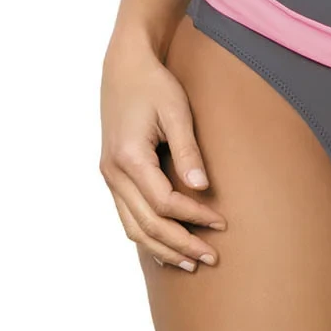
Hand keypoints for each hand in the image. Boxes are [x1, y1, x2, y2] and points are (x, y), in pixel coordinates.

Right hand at [100, 31, 225, 270]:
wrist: (125, 66)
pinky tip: (163, 246)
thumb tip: (201, 187)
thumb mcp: (176, 111)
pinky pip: (126, 215)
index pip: (165, 203)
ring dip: (161, 248)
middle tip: (210, 259)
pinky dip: (145, 235)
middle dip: (180, 245)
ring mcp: (109, 176)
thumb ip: (188, 150)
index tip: (222, 222)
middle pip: (147, 225)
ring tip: (189, 264)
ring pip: (132, 227)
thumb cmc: (154, 84)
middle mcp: (113, 172)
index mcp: (129, 157)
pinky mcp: (112, 174)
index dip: (194, 217)